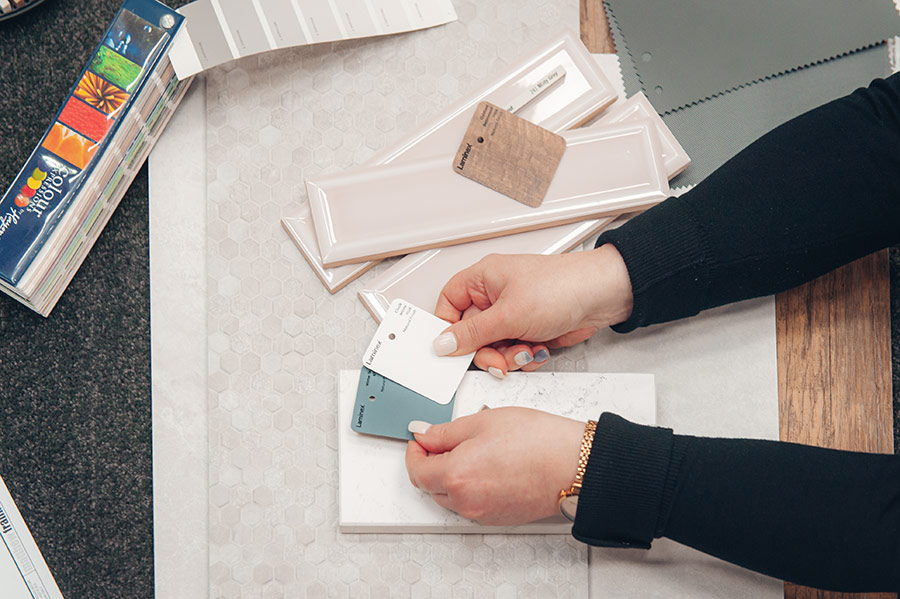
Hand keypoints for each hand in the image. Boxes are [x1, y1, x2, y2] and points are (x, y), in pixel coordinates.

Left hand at [405, 407, 584, 524]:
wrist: (574, 465)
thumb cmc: (537, 441)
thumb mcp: (482, 421)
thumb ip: (445, 432)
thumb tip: (424, 435)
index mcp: (455, 475)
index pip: (417, 470)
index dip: (415, 451)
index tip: (421, 439)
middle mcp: (465, 501)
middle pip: (431, 486)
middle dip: (431, 463)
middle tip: (444, 441)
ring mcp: (482, 513)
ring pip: (450, 497)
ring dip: (450, 476)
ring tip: (472, 451)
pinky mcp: (498, 518)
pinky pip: (471, 504)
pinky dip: (469, 487)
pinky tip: (487, 466)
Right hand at [432, 244, 633, 375]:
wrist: (603, 297)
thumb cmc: (562, 286)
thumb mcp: (508, 314)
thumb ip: (472, 333)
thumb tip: (444, 342)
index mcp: (483, 279)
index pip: (448, 304)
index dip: (446, 328)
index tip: (451, 349)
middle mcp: (495, 295)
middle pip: (471, 334)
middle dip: (485, 351)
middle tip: (496, 359)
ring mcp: (513, 314)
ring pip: (492, 348)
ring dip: (507, 356)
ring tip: (525, 349)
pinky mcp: (529, 330)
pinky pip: (512, 352)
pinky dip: (523, 357)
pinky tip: (537, 349)